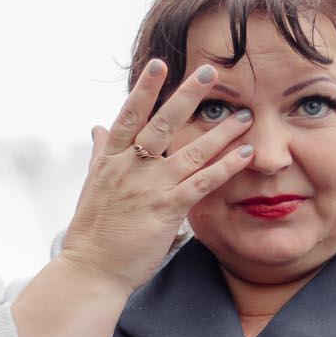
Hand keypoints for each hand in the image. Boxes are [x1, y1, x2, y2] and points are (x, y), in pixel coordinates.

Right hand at [58, 58, 253, 295]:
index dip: (144, 89)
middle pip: (162, 124)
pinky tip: (244, 154)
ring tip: (244, 115)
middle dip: (187, 96)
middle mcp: (130, 168)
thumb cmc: (92, 232)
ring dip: (220, 132)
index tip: (158, 65)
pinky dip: (225, 167)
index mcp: (111, 160)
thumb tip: (98, 126)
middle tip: (210, 72)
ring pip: (190, 151)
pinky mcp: (166, 210)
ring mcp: (149, 188)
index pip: (129, 116)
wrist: (91, 271)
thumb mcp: (91, 186)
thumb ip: (100, 154)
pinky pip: (202, 183)